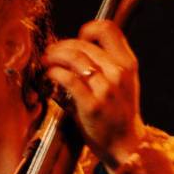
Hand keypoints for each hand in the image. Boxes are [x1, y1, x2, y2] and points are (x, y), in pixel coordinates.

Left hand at [43, 20, 145, 167]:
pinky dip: (54, 73)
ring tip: (46, 61)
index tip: (76, 40)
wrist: (125, 144)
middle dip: (61, 46)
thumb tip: (75, 49)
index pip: (108, 29)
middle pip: (83, 44)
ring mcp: (106, 88)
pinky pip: (68, 79)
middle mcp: (118, 72)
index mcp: (127, 63)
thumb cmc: (118, 114)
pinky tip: (49, 75)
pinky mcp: (91, 104)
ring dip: (54, 57)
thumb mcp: (123, 83)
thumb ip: (106, 65)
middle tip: (50, 52)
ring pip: (74, 58)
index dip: (87, 30)